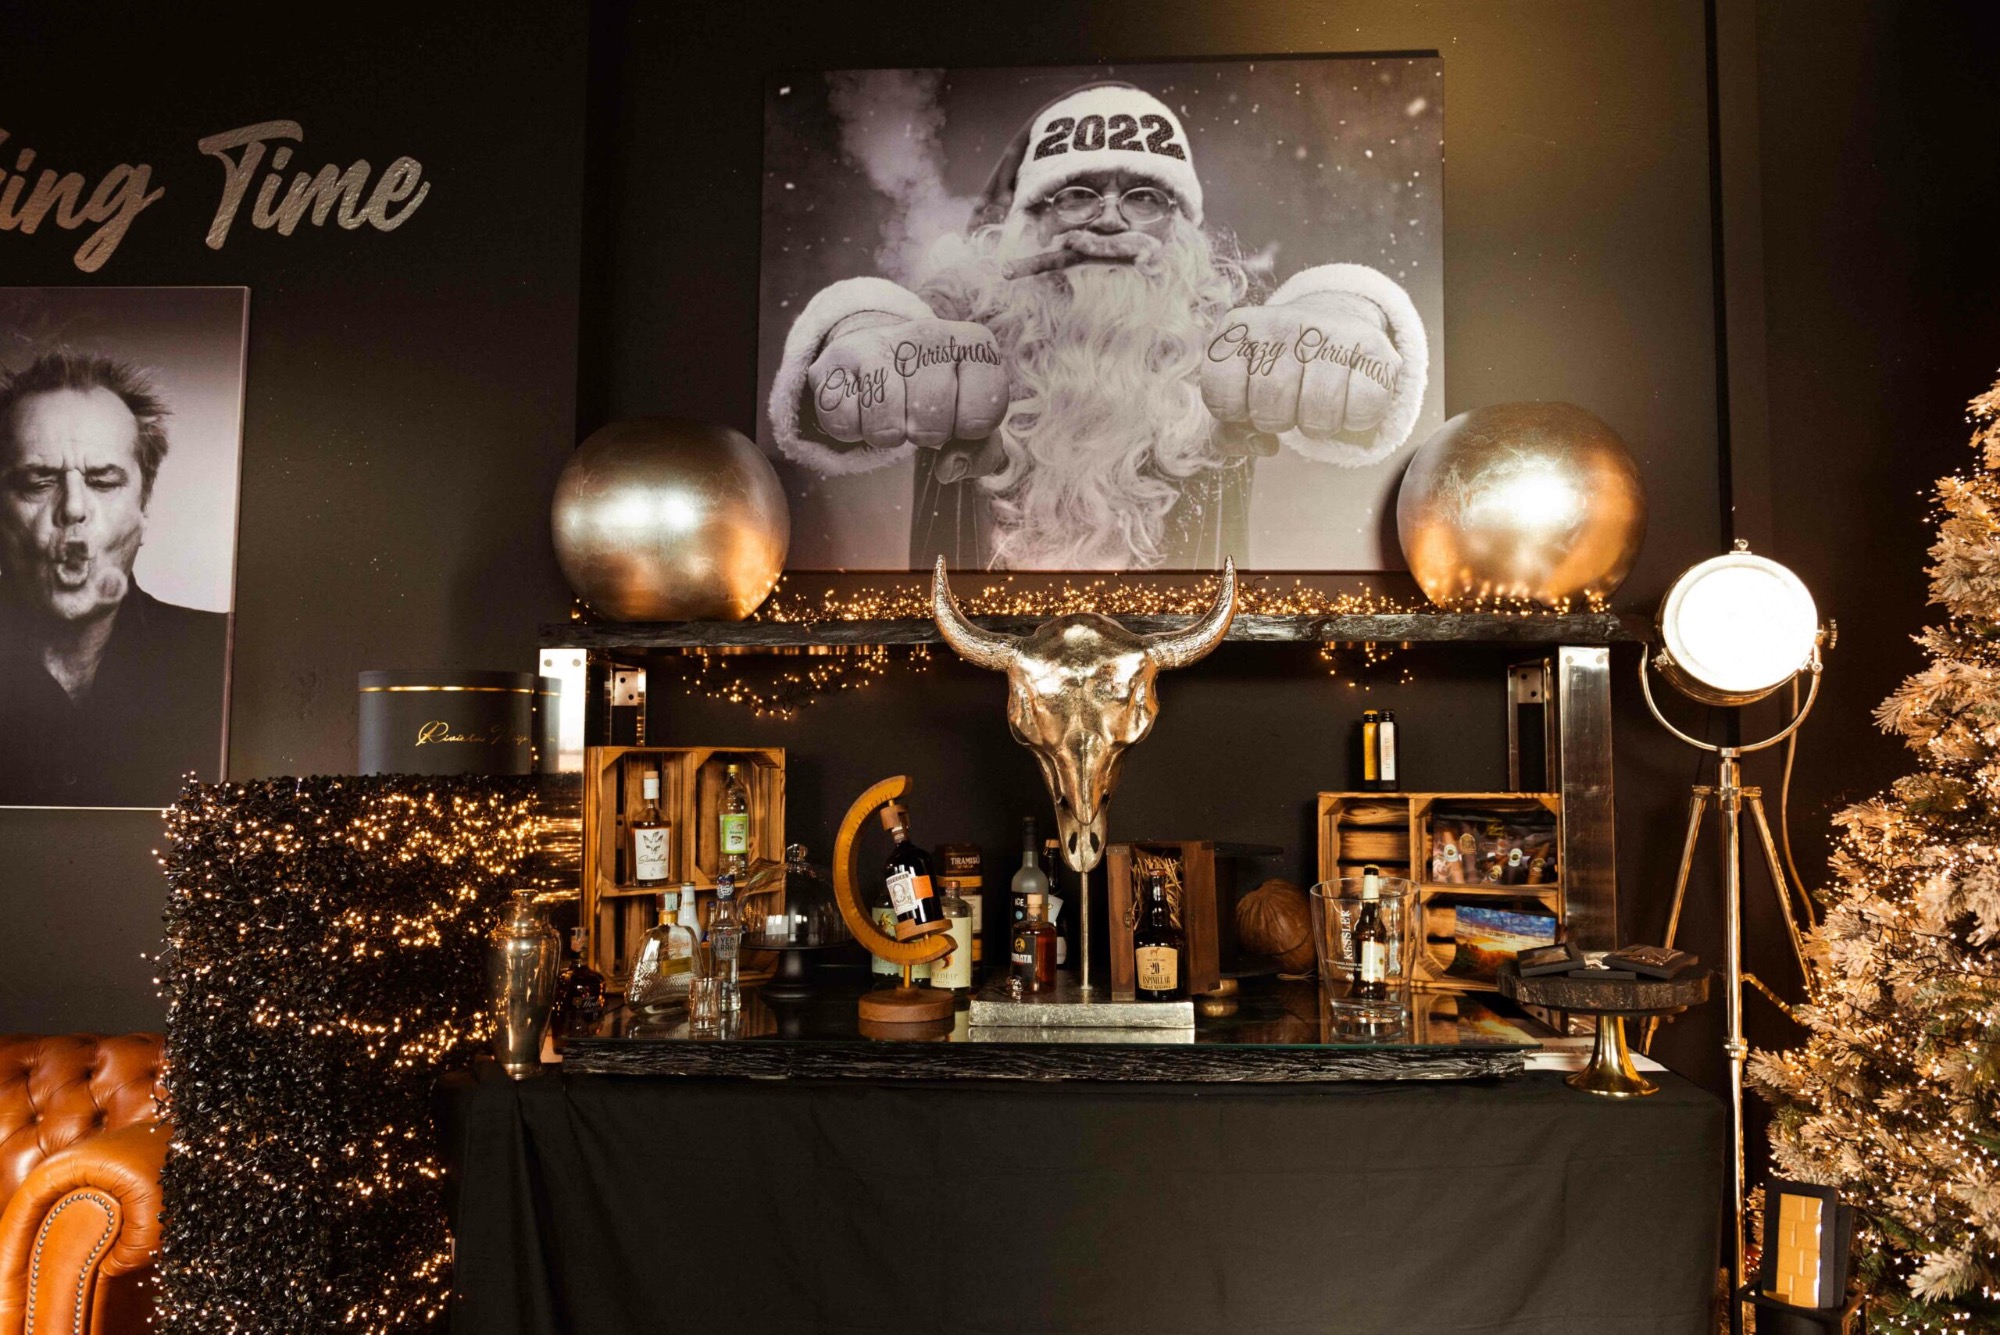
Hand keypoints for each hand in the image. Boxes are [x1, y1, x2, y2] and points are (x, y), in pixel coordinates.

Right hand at [807, 316, 1009, 480]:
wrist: (882, 355)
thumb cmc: (938, 395)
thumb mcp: (971, 420)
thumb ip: (982, 453)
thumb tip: (951, 469)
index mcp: (973, 345)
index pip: (984, 413)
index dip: (968, 431)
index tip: (959, 417)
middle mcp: (929, 333)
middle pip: (933, 420)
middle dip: (925, 434)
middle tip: (919, 417)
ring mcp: (880, 342)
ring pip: (886, 424)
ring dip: (887, 434)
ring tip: (892, 415)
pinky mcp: (837, 359)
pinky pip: (844, 422)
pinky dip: (852, 430)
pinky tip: (862, 408)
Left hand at [1200, 292, 1402, 439]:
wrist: (1333, 326)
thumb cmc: (1278, 371)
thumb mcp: (1242, 392)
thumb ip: (1230, 430)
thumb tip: (1262, 445)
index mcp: (1241, 330)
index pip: (1220, 392)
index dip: (1234, 413)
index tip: (1246, 404)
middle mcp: (1284, 321)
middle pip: (1270, 406)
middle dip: (1277, 421)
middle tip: (1287, 406)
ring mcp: (1331, 330)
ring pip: (1318, 411)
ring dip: (1317, 425)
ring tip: (1317, 405)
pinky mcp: (1374, 345)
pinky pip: (1362, 408)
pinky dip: (1355, 421)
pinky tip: (1348, 401)